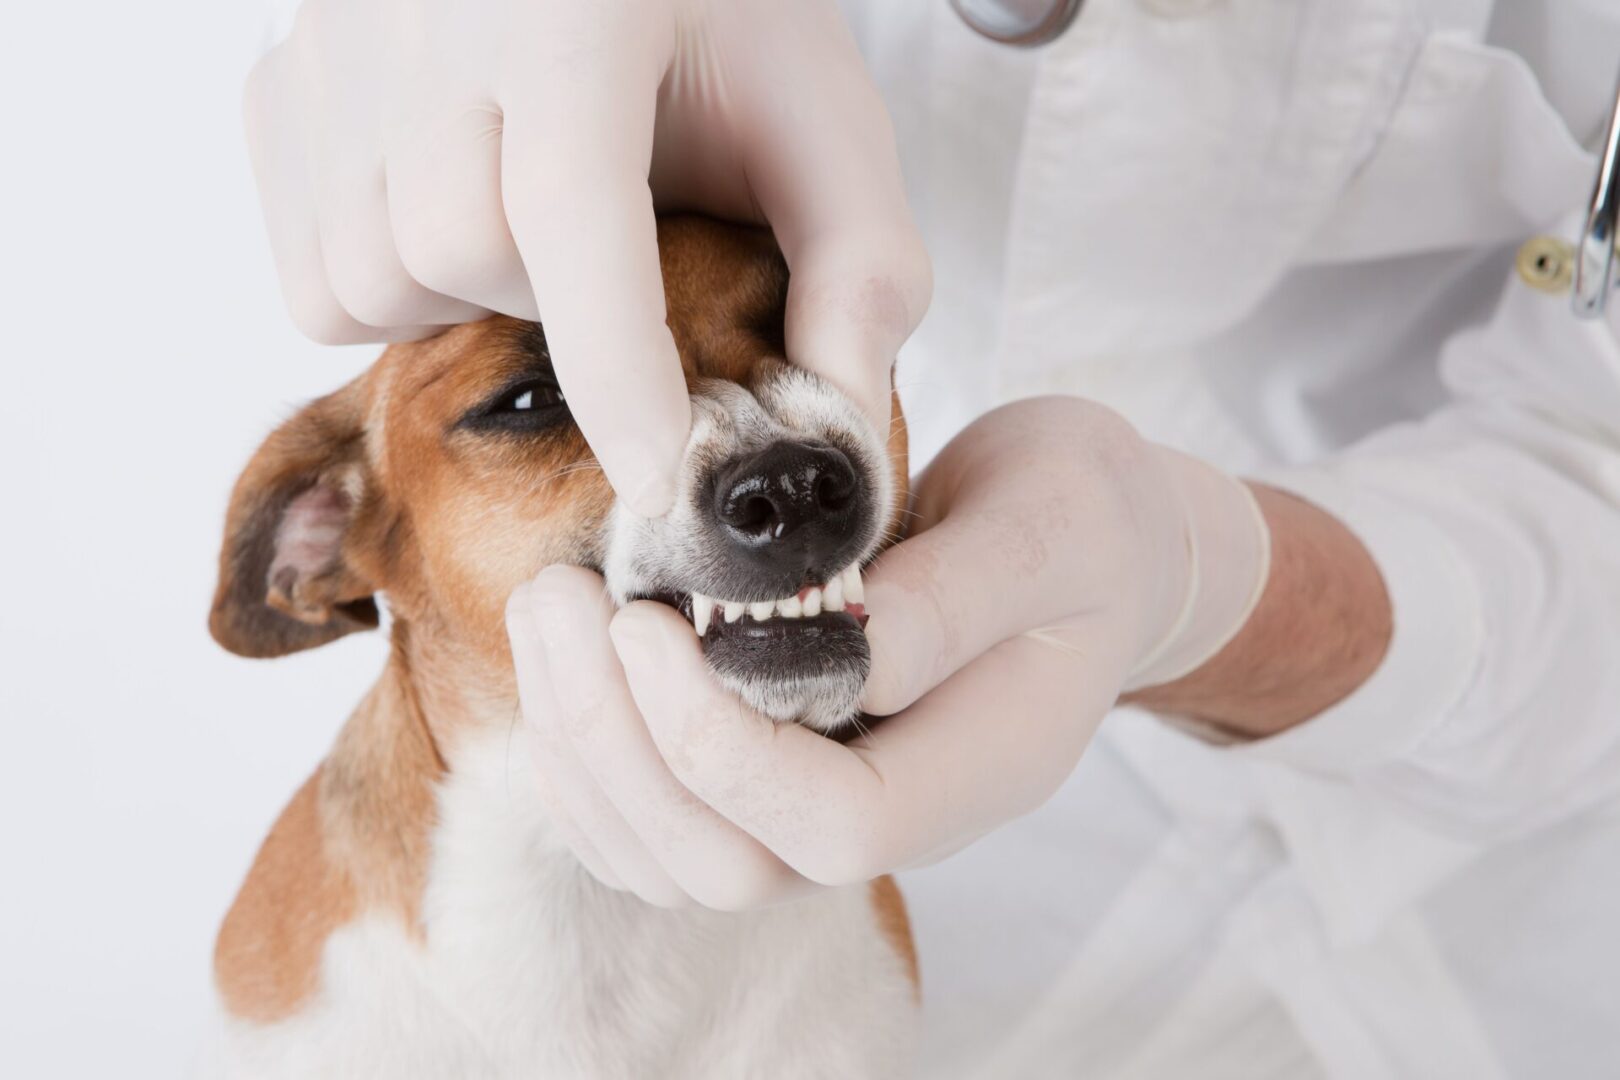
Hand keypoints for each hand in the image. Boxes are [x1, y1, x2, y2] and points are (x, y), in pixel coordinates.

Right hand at [245, 0, 929, 514]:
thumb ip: (858, 260)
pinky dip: (391, 295)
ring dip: (468, 305)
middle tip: (609, 249)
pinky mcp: (278, 85)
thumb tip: (837, 417)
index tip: (660, 476)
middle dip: (550, 303)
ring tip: (533, 234)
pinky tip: (461, 228)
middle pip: (461, 251)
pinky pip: (310, 280)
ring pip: (368, 278)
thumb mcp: (820, 116)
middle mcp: (423, 5)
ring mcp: (330, 41)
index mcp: (571, 1)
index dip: (616, 366)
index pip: (570, 204)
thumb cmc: (715, 25)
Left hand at [504, 397, 1269, 907]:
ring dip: (586, 747)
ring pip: (676, 858)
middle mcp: (898, 812)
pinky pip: (660, 820)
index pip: (836, 825)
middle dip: (622, 745)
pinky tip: (566, 660)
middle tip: (562, 599)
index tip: (650, 623)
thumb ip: (953, 593)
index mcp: (978, 767)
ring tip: (549, 606)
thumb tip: (832, 640)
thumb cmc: (1084, 521)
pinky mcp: (780, 772)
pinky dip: (588, 757)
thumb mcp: (1049, 522)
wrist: (1094, 542)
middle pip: (732, 866)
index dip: (723, 746)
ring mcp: (831, 803)